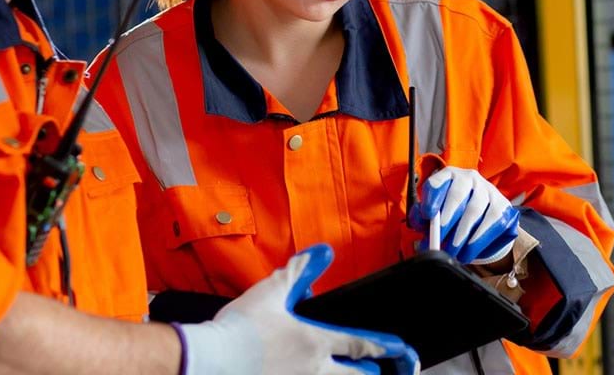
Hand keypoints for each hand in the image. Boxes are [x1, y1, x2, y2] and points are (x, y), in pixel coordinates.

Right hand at [177, 244, 419, 374]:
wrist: (212, 357)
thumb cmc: (243, 325)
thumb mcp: (273, 290)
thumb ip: (300, 271)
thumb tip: (323, 252)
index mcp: (316, 342)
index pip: (360, 345)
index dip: (383, 346)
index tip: (402, 350)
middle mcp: (314, 369)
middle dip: (370, 374)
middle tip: (380, 371)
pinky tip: (308, 374)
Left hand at [415, 167, 519, 264]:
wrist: (483, 218)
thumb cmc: (453, 215)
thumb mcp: (436, 214)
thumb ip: (424, 219)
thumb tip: (422, 229)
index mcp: (449, 176)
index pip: (438, 182)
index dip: (432, 198)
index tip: (427, 215)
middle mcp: (469, 178)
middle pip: (457, 195)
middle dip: (447, 219)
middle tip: (438, 239)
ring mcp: (488, 190)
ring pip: (475, 209)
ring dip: (462, 233)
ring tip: (453, 251)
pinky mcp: (504, 205)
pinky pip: (492, 222)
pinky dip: (478, 239)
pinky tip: (469, 251)